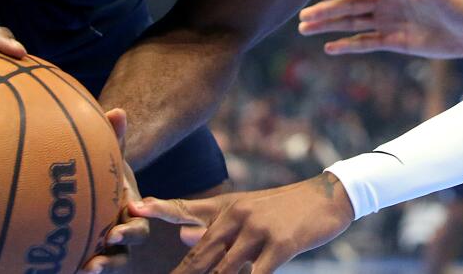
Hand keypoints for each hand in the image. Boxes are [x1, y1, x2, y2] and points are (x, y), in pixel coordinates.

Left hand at [79, 109, 148, 271]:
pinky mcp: (87, 254)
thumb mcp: (110, 154)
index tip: (125, 218)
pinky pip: (86, 265)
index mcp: (131, 210)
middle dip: (119, 251)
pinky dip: (78, 269)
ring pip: (111, 262)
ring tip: (86, 268)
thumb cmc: (103, 169)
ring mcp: (106, 247)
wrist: (91, 187)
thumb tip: (117, 110)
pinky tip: (64, 270)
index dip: (133, 225)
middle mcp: (122, 231)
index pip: (139, 223)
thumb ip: (114, 137)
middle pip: (127, 248)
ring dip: (102, 266)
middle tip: (104, 248)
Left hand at [132, 173, 354, 273]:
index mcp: (226, 206)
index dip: (159, 210)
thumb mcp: (248, 209)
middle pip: (200, 254)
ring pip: (224, 270)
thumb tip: (183, 234)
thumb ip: (216, 224)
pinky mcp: (280, 244)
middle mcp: (237, 216)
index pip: (185, 209)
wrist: (328, 196)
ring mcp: (258, 230)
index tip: (134, 209)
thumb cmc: (284, 208)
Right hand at [300, 0, 462, 57]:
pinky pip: (366, 42)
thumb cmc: (456, 1)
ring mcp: (389, 21)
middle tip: (302, 17)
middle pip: (349, 4)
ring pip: (352, 22)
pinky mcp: (395, 41)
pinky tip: (329, 48)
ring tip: (305, 29)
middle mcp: (387, 1)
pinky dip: (348, 45)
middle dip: (326, 10)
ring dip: (329, 26)